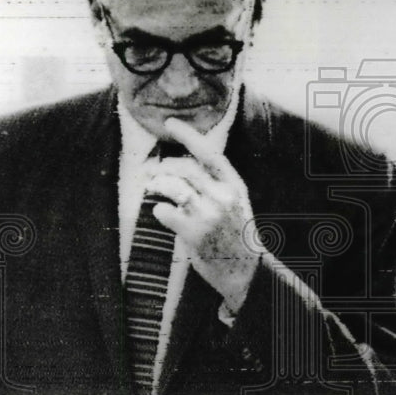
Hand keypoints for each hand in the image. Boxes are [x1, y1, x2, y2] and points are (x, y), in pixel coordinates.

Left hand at [144, 117, 261, 311]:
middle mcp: (223, 196)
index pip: (209, 153)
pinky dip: (157, 208)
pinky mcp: (194, 232)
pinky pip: (164, 211)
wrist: (245, 270)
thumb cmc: (236, 235)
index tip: (170, 124)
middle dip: (162, 167)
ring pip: (173, 186)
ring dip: (156, 185)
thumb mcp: (236, 202)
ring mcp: (209, 214)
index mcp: (234, 185)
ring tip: (151, 188)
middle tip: (150, 172)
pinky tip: (160, 212)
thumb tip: (185, 164)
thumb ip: (217, 184)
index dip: (188, 135)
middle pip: (184, 168)